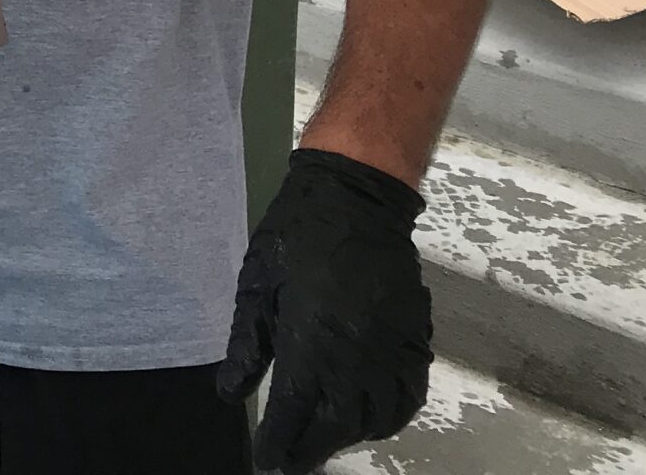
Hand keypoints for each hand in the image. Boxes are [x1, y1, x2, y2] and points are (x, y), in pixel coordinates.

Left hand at [219, 149, 431, 470]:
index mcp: (311, 343)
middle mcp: (356, 358)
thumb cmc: (294, 236)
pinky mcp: (414, 338)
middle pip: (339, 426)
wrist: (354, 198)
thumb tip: (231, 394)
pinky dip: (390, 416)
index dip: (280, 445)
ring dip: (350, 435)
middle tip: (293, 458)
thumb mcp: (255, 286)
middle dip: (313, 448)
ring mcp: (390, 350)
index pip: (296, 415)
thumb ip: (245, 345)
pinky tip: (370, 415)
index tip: (268, 463)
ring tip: (325, 436)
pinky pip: (409, 395)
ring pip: (377, 418)